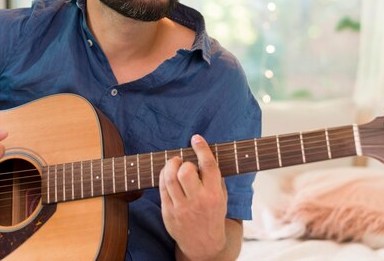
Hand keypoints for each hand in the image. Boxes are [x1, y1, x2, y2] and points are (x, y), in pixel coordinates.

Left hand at [159, 134, 227, 259]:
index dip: (202, 149)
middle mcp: (198, 201)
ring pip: (169, 178)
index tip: (196, 138)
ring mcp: (181, 208)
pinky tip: (168, 175)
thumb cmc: (213, 216)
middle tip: (185, 164)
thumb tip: (204, 153)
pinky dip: (163, 176)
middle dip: (184, 162)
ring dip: (170, 166)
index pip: (208, 166)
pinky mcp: (168, 212)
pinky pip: (161, 188)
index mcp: (214, 195)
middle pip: (185, 171)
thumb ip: (215, 178)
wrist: (204, 245)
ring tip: (174, 165)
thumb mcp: (222, 198)